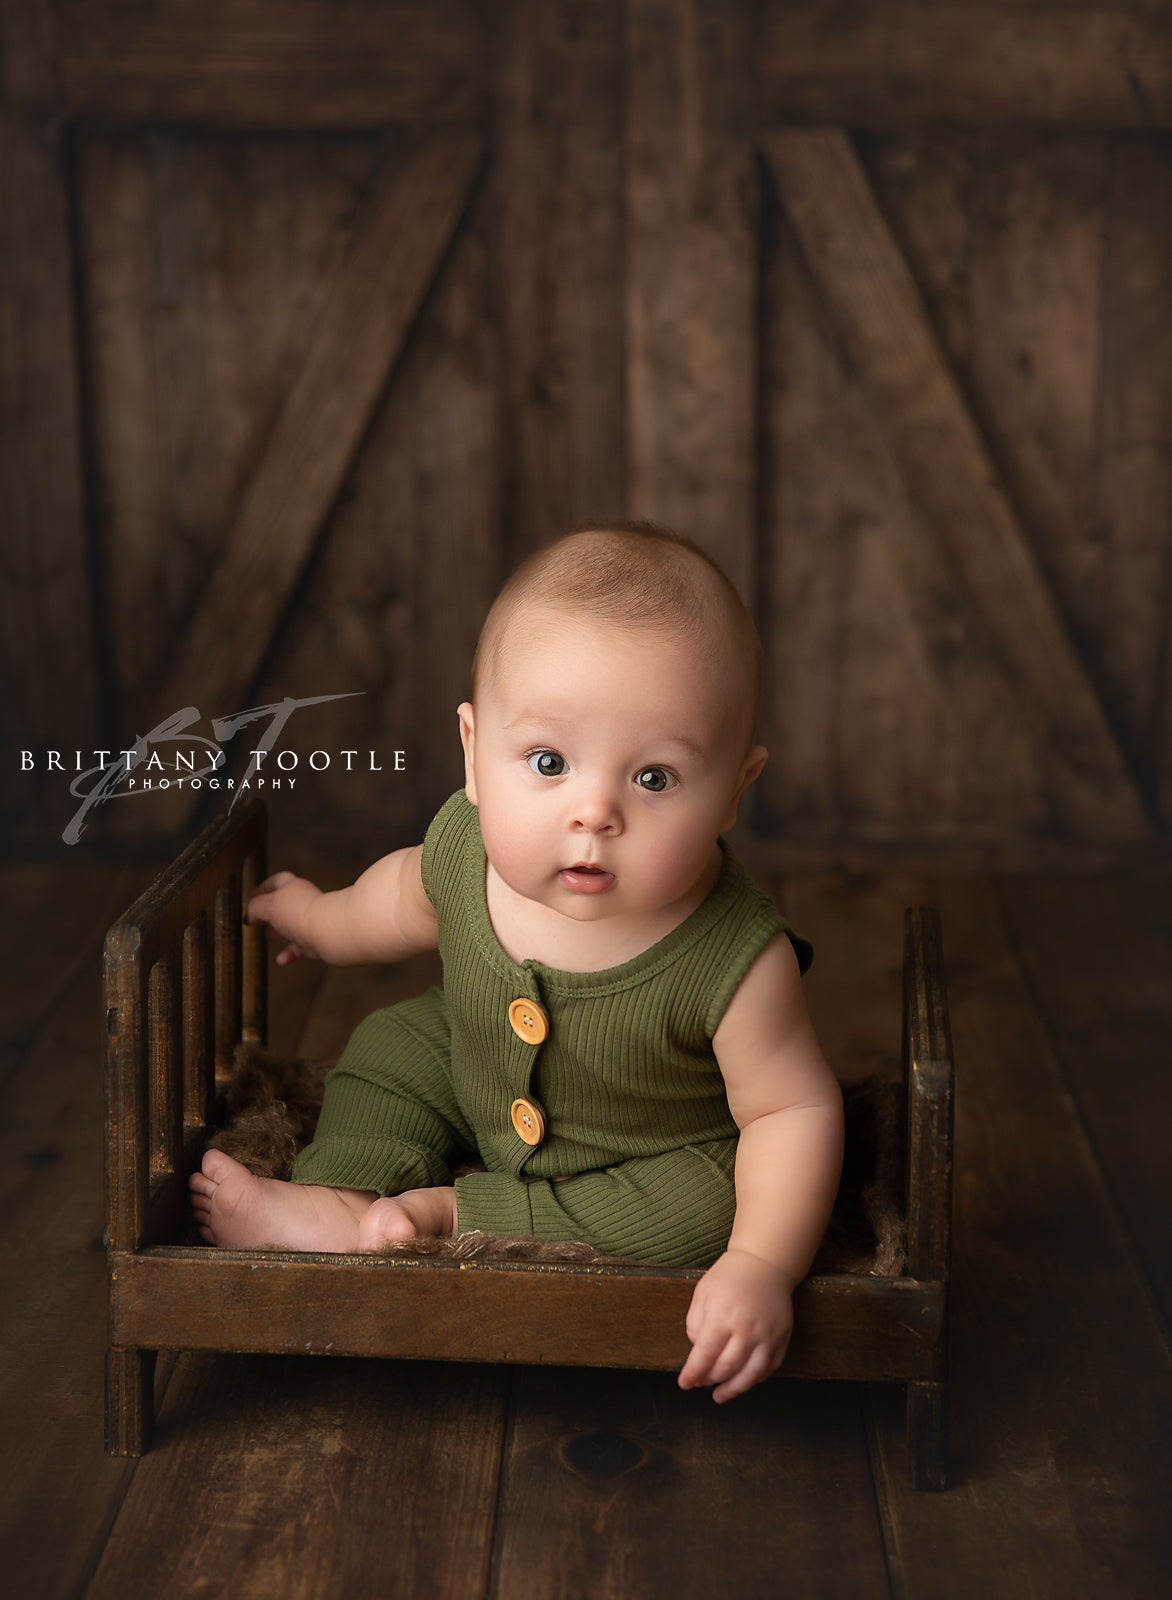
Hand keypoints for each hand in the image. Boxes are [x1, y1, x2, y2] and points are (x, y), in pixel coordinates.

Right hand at [246, 871, 323, 964]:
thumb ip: (254, 907)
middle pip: (284, 904)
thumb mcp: (267, 905)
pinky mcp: (317, 937)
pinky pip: (301, 946)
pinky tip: (282, 960)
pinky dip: (290, 953)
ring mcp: (312, 919)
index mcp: (292, 887)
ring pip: (293, 926)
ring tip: (270, 938)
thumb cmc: (302, 914)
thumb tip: (250, 915)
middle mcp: (304, 901)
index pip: (275, 882)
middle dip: (269, 913)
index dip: (262, 889)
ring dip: (280, 932)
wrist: (329, 931)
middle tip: (259, 920)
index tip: (252, 897)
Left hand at [677, 1249, 794, 1402]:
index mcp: (722, 1315)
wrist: (764, 1263)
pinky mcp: (782, 1337)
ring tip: (720, 1396)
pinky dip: (755, 1379)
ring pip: (750, 1374)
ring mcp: (767, 1335)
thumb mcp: (702, 1294)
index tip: (684, 1383)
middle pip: (726, 1367)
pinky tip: (743, 1381)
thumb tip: (697, 1355)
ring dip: (733, 1389)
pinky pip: (769, 1367)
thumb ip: (695, 1324)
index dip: (692, 1373)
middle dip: (710, 1379)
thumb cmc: (729, 1278)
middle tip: (700, 1383)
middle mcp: (747, 1328)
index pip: (704, 1354)